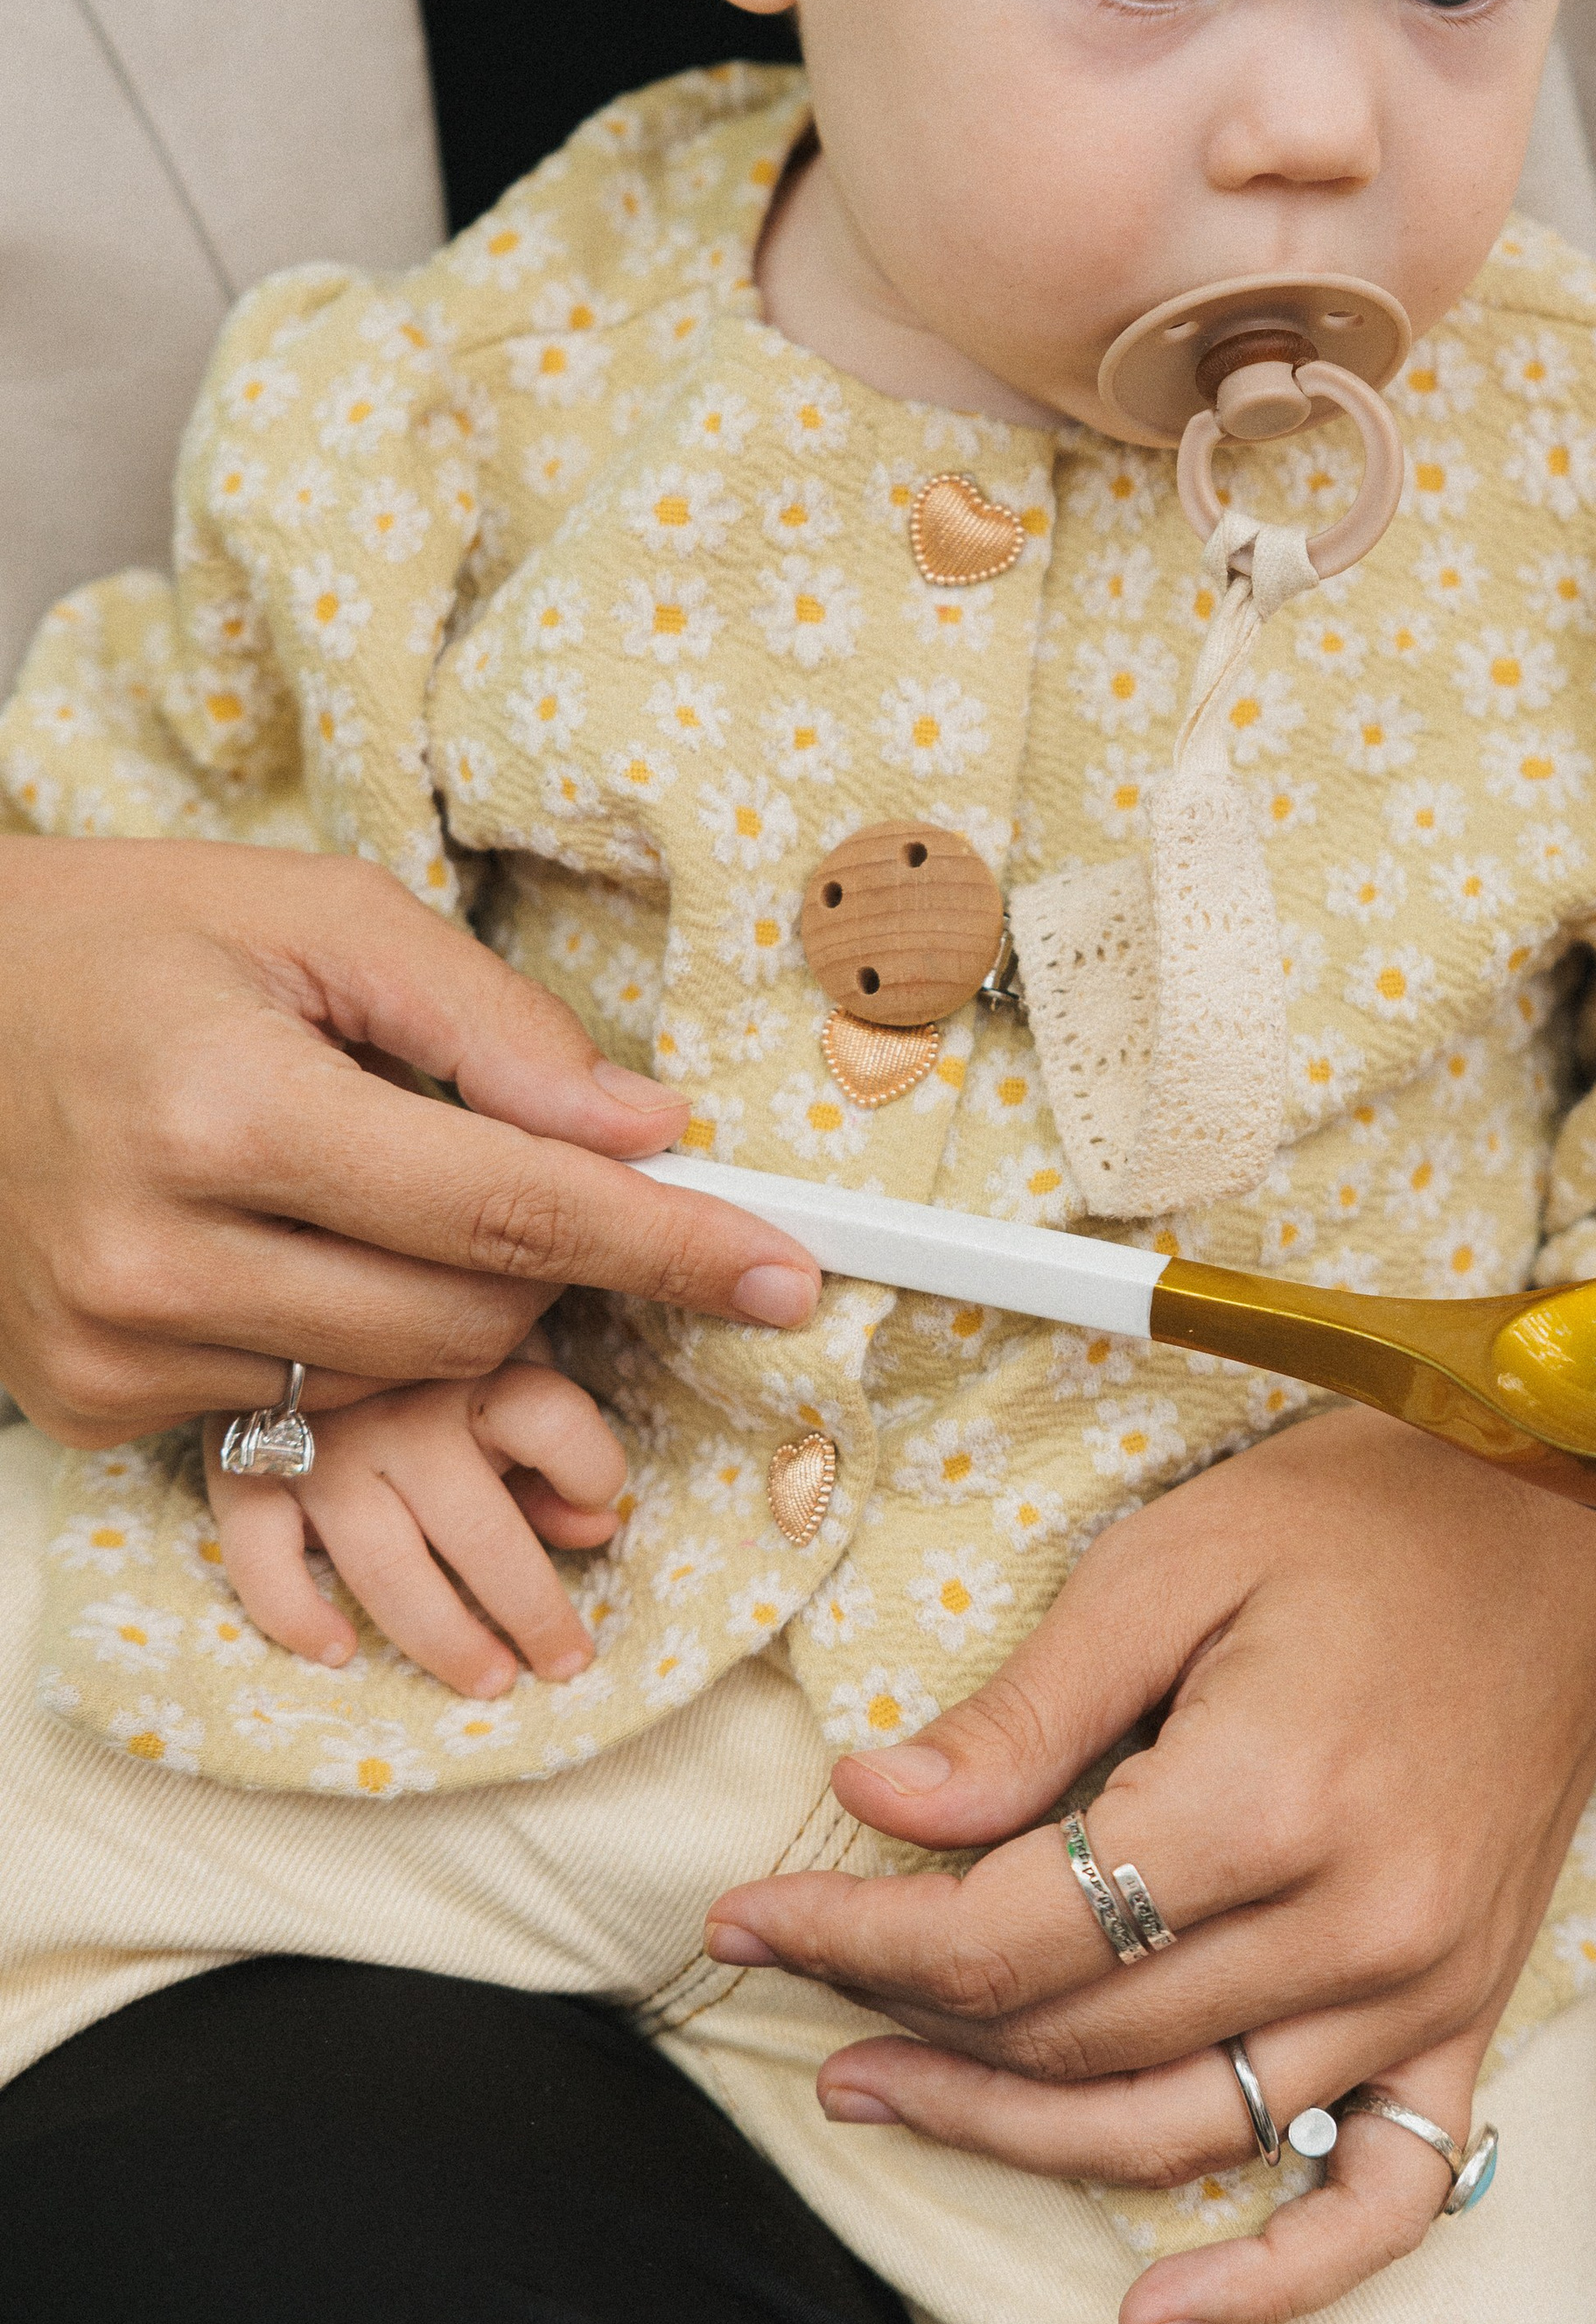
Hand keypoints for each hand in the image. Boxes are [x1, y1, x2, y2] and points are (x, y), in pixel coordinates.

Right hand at [0, 839, 820, 1442]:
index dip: (667, 1244)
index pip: (508, 1208)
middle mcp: (160, 1253)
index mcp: (227, 1110)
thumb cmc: (132, 938)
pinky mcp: (84, 1402)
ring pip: (397, 1377)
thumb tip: (649, 1132)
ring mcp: (112, 1346)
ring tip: (370, 1182)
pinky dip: (336, 1331)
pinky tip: (275, 1238)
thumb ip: (496, 1029)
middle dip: (547, 1254)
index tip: (783, 1274)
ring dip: (444, 1297)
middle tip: (513, 1159)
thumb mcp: (321, 919)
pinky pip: (293, 1404)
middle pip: (467, 1317)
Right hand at [204, 1352, 627, 1691]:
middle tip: (566, 1664)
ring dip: (444, 1638)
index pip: (551, 1422)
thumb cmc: (418, 1328)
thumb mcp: (501, 1352)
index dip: (593, 1467)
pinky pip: (260, 1559)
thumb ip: (550, 1436)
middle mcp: (397, 1412)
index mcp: (472, 1363)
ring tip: (491, 1680)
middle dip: (532, 1609)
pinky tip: (338, 1649)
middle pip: (479, 1531)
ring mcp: (319, 1449)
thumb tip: (600, 1525)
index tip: (605, 1501)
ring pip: (387, 1569)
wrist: (269, 1269)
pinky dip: (293, 1613)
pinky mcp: (242, 1474)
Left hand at [706, 1407, 1595, 2323]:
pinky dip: (1273, 2278)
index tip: (748, 1912)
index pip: (1007, 1931)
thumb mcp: (1172, 1565)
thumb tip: (878, 1801)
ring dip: (1014, 2136)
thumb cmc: (1367, 1511)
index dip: (858, 1937)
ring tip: (885, 2090)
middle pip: (1073, 2037)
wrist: (1570, 1512)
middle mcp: (1349, 1926)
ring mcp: (1421, 1989)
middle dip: (905, 2018)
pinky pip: (1376, 2197)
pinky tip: (1160, 2310)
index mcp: (1262, 1801)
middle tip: (795, 1980)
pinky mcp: (1467, 2011)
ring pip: (1177, 2130)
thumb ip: (1029, 1709)